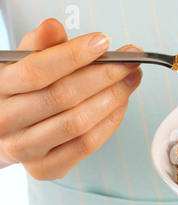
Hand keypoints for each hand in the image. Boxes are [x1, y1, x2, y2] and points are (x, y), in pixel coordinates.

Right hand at [0, 19, 142, 179]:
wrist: (10, 134)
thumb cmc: (24, 93)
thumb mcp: (24, 64)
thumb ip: (41, 46)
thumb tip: (54, 27)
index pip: (37, 70)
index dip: (74, 55)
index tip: (104, 42)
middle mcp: (7, 121)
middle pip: (63, 97)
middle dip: (105, 76)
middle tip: (130, 63)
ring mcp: (25, 149)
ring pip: (78, 123)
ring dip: (112, 99)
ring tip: (130, 81)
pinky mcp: (46, 168)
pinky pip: (86, 146)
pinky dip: (109, 123)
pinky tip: (121, 105)